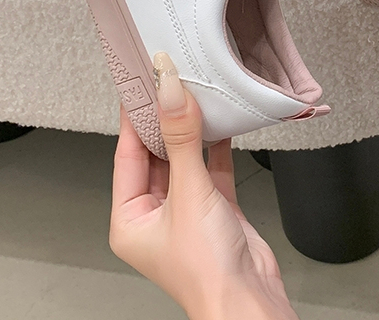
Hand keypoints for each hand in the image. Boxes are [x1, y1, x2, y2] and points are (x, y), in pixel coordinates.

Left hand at [109, 52, 298, 319]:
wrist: (250, 301)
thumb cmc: (207, 272)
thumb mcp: (188, 194)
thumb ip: (180, 139)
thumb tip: (169, 94)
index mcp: (130, 218)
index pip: (127, 153)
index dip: (135, 116)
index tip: (142, 81)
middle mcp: (155, 213)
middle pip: (155, 152)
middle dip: (164, 118)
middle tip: (170, 80)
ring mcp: (186, 210)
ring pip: (183, 157)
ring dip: (190, 129)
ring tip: (194, 92)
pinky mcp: (214, 208)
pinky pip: (209, 166)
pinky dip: (215, 144)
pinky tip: (220, 121)